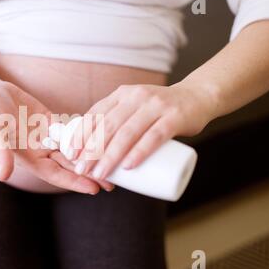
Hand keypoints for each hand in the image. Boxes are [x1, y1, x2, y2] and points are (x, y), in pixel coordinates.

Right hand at [0, 80, 110, 193]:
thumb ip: (2, 153)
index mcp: (29, 159)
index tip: (95, 189)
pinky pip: (71, 129)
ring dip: (92, 155)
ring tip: (113, 161)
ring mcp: (48, 137)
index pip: (56, 174)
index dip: (75, 181)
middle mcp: (41, 151)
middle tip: (113, 181)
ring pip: (74, 149)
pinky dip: (86, 132)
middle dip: (90, 173)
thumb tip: (4, 176)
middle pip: (70, 165)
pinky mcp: (52, 122)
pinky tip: (105, 134)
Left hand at [70, 82, 215, 179]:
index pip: (95, 114)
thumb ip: (117, 119)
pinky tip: (128, 166)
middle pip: (108, 126)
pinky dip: (140, 152)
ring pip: (128, 133)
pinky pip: (154, 136)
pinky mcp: (174, 118)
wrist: (198, 97)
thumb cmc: (160, 109)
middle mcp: (136, 96)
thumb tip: (91, 148)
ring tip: (99, 173)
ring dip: (110, 156)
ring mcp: (156, 106)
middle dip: (91, 150)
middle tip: (81, 169)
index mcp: (122, 94)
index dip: (80, 134)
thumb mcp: (135, 106)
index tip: (70, 153)